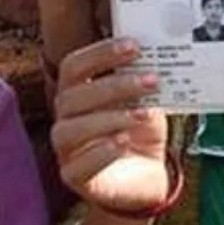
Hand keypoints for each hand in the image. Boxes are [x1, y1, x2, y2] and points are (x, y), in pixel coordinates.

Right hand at [51, 39, 168, 214]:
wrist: (147, 177)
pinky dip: (100, 152)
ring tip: (143, 114)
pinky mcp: (74, 177)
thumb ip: (143, 82)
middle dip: (115, 85)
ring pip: (69, 129)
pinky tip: (123, 142)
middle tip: (151, 81)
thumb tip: (158, 55)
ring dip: (109, 118)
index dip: (100, 53)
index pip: (74, 66)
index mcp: (77, 92)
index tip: (134, 46)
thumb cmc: (140, 134)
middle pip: (74, 95)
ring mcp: (66, 149)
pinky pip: (77, 166)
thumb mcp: (146, 102)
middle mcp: (65, 118)